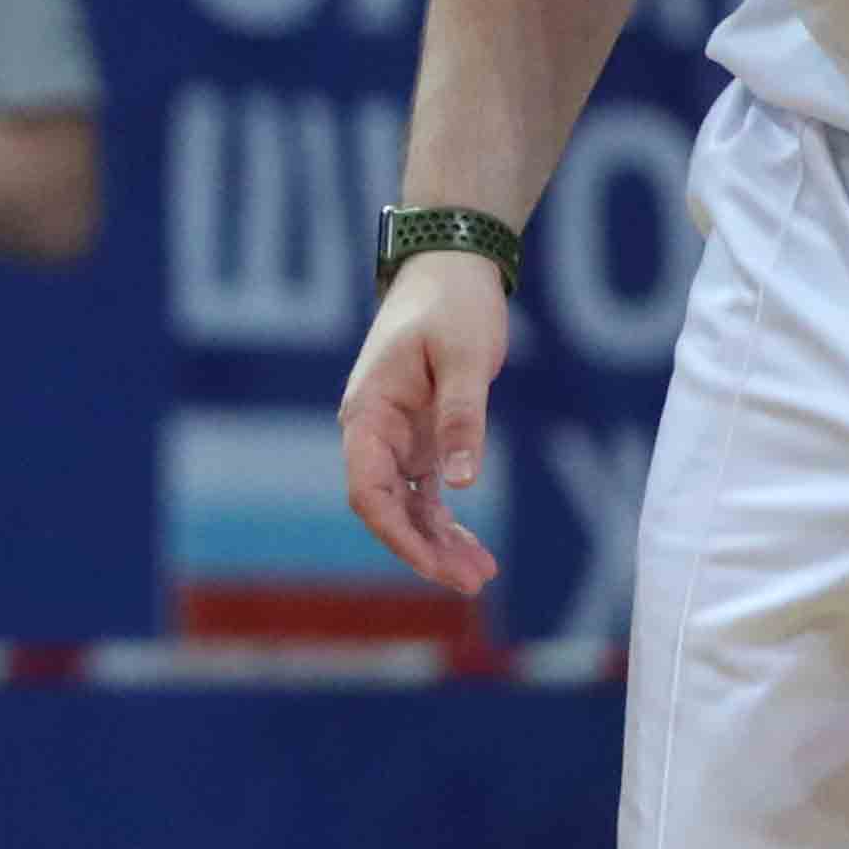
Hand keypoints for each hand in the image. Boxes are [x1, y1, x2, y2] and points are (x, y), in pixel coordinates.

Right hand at [334, 246, 508, 594]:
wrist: (448, 267)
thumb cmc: (452, 305)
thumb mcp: (467, 358)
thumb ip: (463, 418)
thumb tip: (462, 483)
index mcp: (368, 415)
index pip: (368, 492)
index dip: (398, 535)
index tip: (435, 565)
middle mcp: (372, 434)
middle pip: (387, 509)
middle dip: (424, 550)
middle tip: (472, 582)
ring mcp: (395, 439)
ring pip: (407, 507)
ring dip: (438, 542)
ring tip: (480, 575)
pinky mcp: (420, 438)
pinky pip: (426, 492)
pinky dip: (446, 521)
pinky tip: (473, 550)